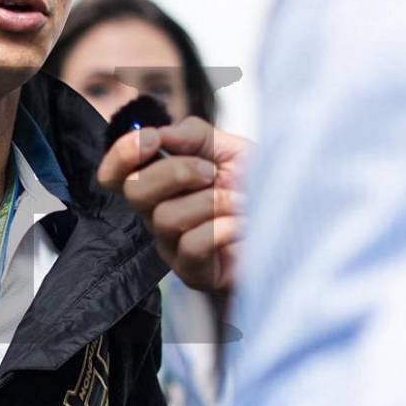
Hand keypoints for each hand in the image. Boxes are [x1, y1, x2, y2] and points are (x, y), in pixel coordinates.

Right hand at [98, 117, 249, 291]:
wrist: (291, 230)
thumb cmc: (256, 192)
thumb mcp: (231, 150)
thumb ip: (196, 136)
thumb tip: (164, 133)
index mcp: (160, 183)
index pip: (114, 173)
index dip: (122, 154)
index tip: (153, 139)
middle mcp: (157, 214)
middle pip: (134, 191)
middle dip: (175, 172)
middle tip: (211, 173)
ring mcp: (172, 245)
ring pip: (166, 218)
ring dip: (210, 202)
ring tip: (238, 200)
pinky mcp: (192, 272)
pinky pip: (192, 245)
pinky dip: (222, 228)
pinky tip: (241, 225)